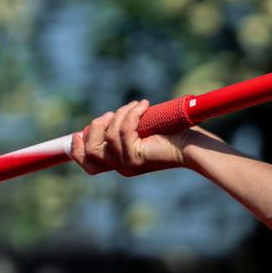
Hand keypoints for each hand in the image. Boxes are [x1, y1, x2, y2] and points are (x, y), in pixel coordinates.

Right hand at [70, 100, 189, 175]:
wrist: (194, 146)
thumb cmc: (174, 135)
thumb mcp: (142, 131)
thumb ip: (124, 129)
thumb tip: (106, 118)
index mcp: (121, 162)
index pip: (89, 164)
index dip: (77, 150)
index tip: (77, 134)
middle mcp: (121, 167)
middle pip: (91, 150)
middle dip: (96, 127)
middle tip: (112, 113)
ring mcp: (127, 164)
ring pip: (108, 135)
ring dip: (121, 114)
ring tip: (137, 105)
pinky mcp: (136, 158)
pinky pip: (124, 131)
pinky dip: (132, 114)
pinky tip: (144, 105)